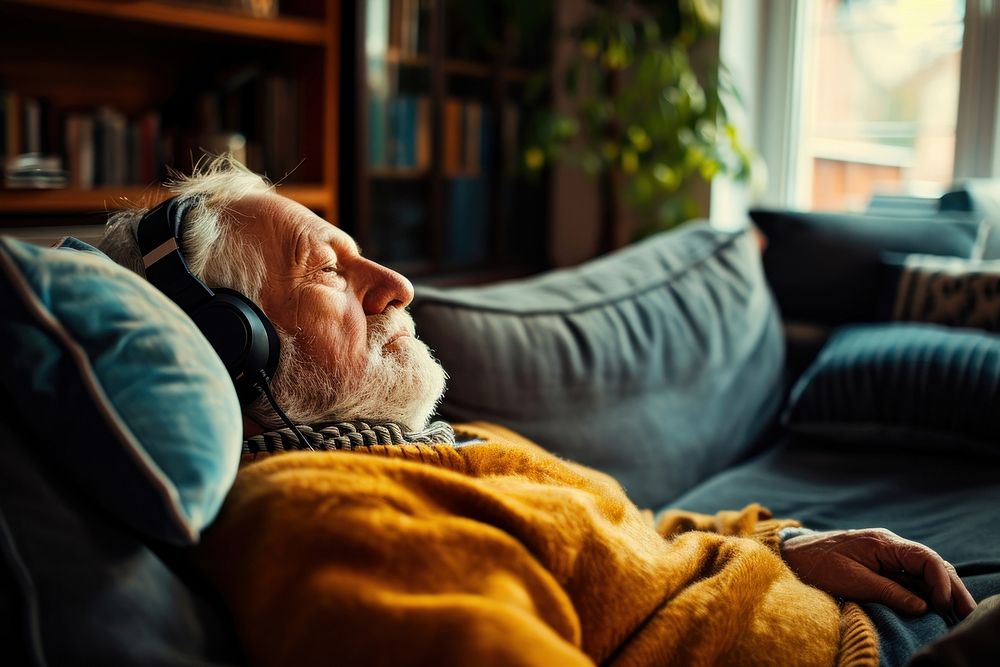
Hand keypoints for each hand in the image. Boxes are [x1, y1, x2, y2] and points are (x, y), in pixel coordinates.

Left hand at [781, 528, 976, 620]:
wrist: (793, 556)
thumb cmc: (818, 565)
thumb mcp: (852, 581)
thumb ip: (888, 591)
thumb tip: (922, 606)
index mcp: (883, 543)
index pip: (925, 558)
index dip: (940, 581)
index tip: (942, 604)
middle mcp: (889, 545)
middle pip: (930, 564)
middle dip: (950, 587)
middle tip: (964, 612)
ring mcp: (886, 554)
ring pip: (924, 571)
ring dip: (941, 590)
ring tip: (956, 612)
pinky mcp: (881, 565)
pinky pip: (911, 576)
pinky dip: (926, 591)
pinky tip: (935, 605)